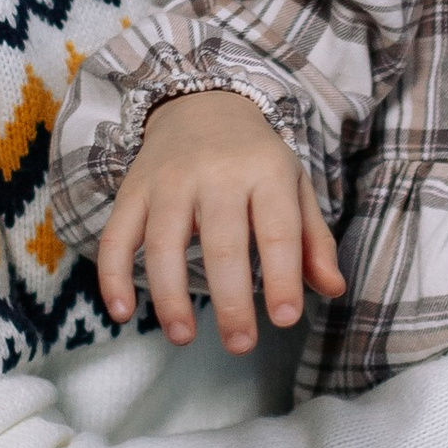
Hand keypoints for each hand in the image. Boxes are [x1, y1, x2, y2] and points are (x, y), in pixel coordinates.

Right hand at [90, 90, 344, 355]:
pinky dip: (113, 276)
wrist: (201, 102)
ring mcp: (168, 181)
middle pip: (222, 243)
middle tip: (240, 344)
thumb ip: (312, 240)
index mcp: (265, 172)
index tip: (285, 319)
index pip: (276, 230)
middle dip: (231, 300)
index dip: (282, 277)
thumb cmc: (256, 159)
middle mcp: (216, 174)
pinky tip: (123, 313)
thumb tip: (334, 289)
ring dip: (170, 296)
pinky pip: (116, 236)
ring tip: (183, 337)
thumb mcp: (294, 187)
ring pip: (164, 243)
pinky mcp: (132, 191)